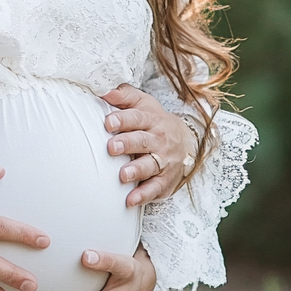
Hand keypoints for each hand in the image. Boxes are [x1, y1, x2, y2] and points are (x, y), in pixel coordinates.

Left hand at [100, 83, 196, 205]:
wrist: (187, 141)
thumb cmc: (153, 120)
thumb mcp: (142, 102)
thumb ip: (123, 95)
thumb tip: (104, 90)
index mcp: (151, 119)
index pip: (136, 118)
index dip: (122, 119)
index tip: (108, 122)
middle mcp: (158, 140)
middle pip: (142, 141)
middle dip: (127, 144)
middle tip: (111, 147)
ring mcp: (163, 161)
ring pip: (150, 166)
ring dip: (136, 171)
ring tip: (122, 175)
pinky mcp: (165, 181)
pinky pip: (155, 189)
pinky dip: (144, 195)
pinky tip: (131, 200)